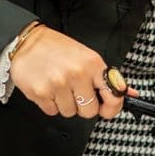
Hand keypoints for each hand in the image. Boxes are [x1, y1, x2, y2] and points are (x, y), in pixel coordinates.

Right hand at [9, 25, 136, 118]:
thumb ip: (106, 77)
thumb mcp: (86, 57)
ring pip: (70, 113)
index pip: (113, 95)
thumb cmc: (56, 48)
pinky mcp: (41, 93)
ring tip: (60, 86)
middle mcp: (77, 74)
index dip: (113, 107)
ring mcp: (58, 85)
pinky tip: (49, 88)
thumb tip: (128, 92)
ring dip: (65, 104)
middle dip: (84, 105)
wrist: (26, 42)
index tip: (108, 108)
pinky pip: (52, 112)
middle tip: (76, 92)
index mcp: (92, 64)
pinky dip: (50, 103)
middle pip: (90, 111)